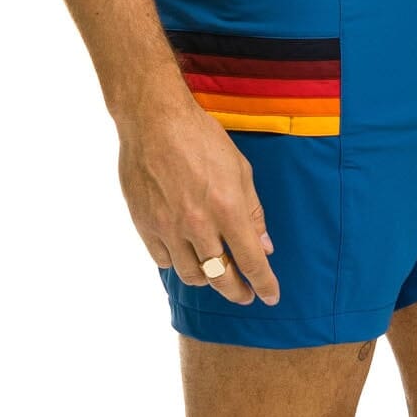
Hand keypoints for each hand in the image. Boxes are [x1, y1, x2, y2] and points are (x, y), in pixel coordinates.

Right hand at [116, 95, 279, 306]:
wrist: (154, 120)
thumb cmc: (201, 138)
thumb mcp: (239, 169)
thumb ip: (253, 211)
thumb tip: (265, 246)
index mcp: (227, 209)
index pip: (252, 262)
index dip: (264, 284)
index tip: (271, 296)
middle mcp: (198, 225)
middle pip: (221, 278)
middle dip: (237, 292)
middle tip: (245, 295)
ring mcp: (169, 228)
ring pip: (191, 275)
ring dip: (208, 279)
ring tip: (215, 272)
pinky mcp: (145, 225)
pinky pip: (163, 261)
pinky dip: (177, 263)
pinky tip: (184, 254)